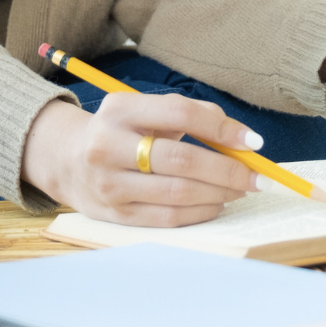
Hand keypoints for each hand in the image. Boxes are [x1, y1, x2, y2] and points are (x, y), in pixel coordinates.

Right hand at [21, 92, 261, 226]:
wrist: (68, 160)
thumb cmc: (122, 131)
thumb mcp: (144, 110)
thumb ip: (188, 114)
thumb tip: (238, 137)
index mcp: (119, 109)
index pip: (179, 113)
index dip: (221, 128)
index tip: (253, 141)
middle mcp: (109, 145)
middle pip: (181, 159)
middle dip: (228, 170)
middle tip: (257, 176)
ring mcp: (110, 184)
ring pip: (178, 193)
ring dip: (219, 193)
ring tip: (241, 189)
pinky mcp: (115, 214)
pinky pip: (168, 217)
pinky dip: (201, 212)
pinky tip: (217, 203)